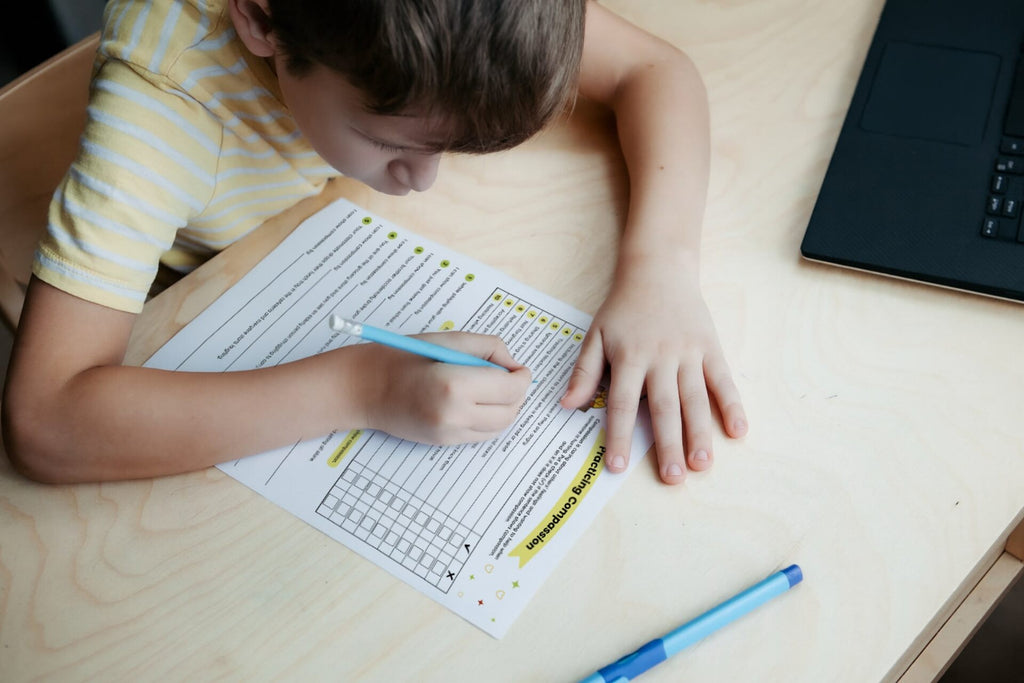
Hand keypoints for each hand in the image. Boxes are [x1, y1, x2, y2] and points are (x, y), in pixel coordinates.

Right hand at [351, 332, 532, 443]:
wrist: (364, 389)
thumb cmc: (402, 358)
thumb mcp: (448, 340)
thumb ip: (488, 348)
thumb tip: (514, 365)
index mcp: (455, 385)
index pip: (510, 388)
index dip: (522, 377)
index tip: (519, 368)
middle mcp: (454, 415)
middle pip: (510, 411)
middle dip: (517, 393)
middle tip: (509, 376)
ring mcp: (449, 434)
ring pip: (499, 427)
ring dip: (506, 408)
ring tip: (492, 388)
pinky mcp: (444, 443)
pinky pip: (482, 435)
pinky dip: (489, 418)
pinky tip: (476, 401)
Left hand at [560, 260, 745, 483]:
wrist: (659, 269)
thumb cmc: (624, 307)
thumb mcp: (597, 335)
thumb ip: (585, 372)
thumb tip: (567, 405)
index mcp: (629, 357)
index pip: (623, 404)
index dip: (619, 436)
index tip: (617, 466)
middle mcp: (661, 358)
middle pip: (664, 408)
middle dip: (668, 445)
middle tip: (673, 478)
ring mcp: (689, 353)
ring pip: (695, 399)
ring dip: (700, 433)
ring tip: (702, 464)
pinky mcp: (710, 348)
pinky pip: (722, 380)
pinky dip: (732, 405)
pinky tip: (737, 431)